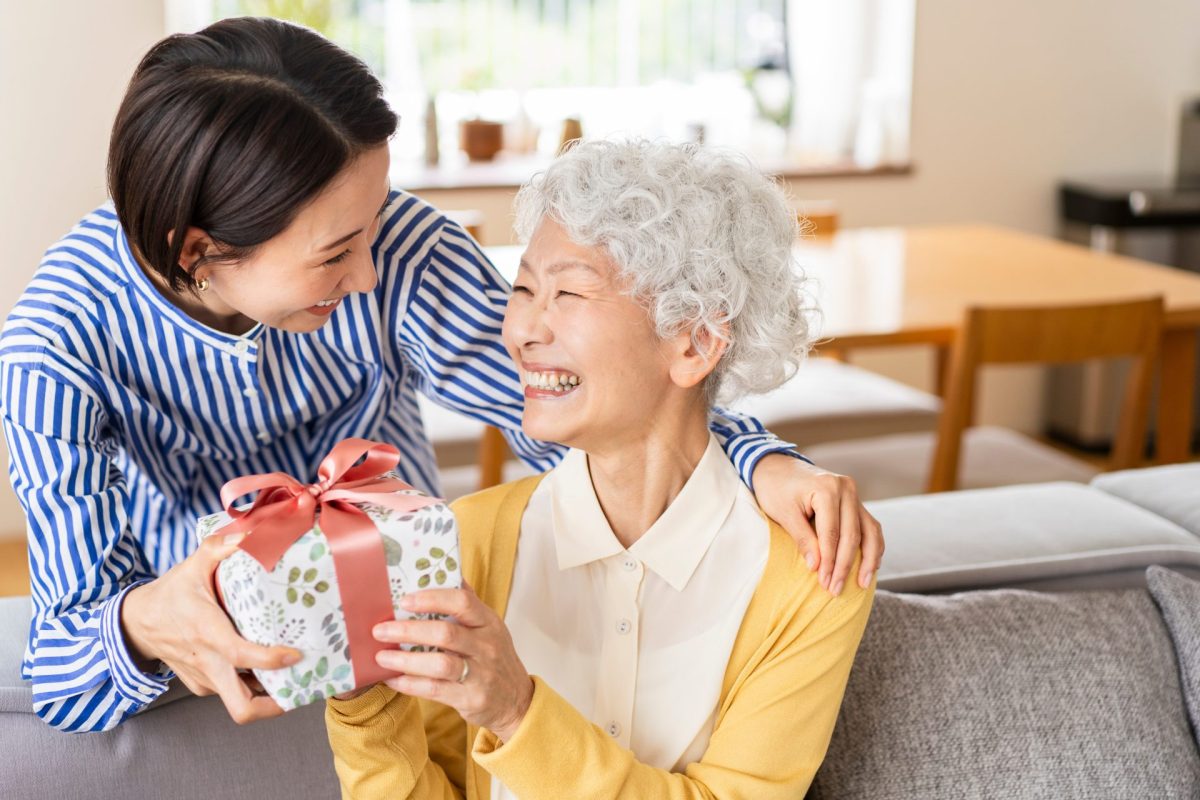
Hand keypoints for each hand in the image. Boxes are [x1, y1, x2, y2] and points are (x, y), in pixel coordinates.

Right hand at [121, 532, 301, 723]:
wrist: (135, 623)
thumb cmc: (170, 593)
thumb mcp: (194, 564)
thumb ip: (222, 546)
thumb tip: (253, 530)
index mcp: (208, 634)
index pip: (242, 656)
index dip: (272, 661)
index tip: (296, 654)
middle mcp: (208, 664)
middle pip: (242, 708)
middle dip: (274, 706)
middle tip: (302, 686)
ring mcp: (205, 679)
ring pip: (241, 701)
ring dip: (268, 693)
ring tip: (295, 675)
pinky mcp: (202, 686)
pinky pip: (233, 691)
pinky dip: (252, 685)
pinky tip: (268, 667)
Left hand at [371, 582, 532, 741]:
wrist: (516, 700)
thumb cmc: (495, 658)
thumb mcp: (489, 627)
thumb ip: (468, 603)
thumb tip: (446, 572)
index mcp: (488, 622)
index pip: (462, 602)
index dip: (432, 599)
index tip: (404, 600)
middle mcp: (486, 646)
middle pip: (446, 633)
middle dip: (409, 630)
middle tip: (380, 630)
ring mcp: (480, 674)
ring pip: (439, 664)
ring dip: (406, 660)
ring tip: (382, 656)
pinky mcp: (470, 698)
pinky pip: (435, 690)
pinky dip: (410, 684)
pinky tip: (393, 679)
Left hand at [751, 453, 883, 593]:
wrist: (776, 466)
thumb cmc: (775, 489)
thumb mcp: (784, 513)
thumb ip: (802, 539)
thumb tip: (817, 567)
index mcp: (828, 488)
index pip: (832, 533)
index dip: (830, 561)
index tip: (825, 583)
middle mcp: (846, 489)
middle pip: (852, 534)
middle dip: (845, 565)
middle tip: (836, 590)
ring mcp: (853, 494)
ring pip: (869, 530)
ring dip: (869, 559)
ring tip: (863, 584)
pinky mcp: (854, 501)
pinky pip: (869, 525)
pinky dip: (872, 546)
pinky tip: (870, 565)